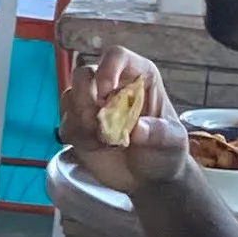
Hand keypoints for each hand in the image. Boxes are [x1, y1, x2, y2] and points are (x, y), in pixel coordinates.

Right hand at [58, 50, 188, 195]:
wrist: (149, 179)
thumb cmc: (165, 152)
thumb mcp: (173, 143)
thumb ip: (161, 134)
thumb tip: (138, 129)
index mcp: (138, 77)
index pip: (117, 56)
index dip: (107, 70)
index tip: (106, 94)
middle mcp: (111, 85)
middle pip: (84, 74)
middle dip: (86, 99)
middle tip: (99, 124)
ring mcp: (91, 104)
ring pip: (69, 96)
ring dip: (80, 121)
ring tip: (102, 141)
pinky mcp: (77, 125)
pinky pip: (64, 122)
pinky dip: (76, 136)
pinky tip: (95, 147)